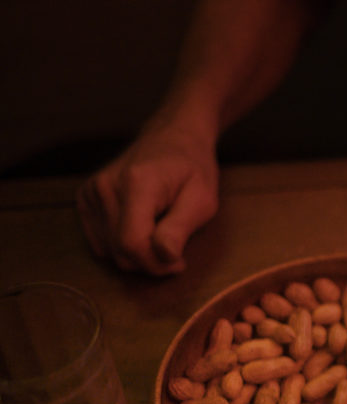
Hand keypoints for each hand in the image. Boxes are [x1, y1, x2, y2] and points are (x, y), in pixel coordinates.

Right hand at [76, 124, 218, 274]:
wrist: (173, 138)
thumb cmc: (193, 169)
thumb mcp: (202, 200)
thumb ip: (180, 229)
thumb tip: (165, 257)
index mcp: (136, 184)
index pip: (132, 243)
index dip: (156, 264)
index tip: (179, 262)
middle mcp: (105, 187)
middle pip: (120, 251)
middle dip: (150, 262)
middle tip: (175, 250)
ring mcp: (91, 192)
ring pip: (109, 251)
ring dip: (138, 254)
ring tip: (160, 232)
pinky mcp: (86, 199)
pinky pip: (101, 241)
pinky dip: (122, 244)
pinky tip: (142, 227)